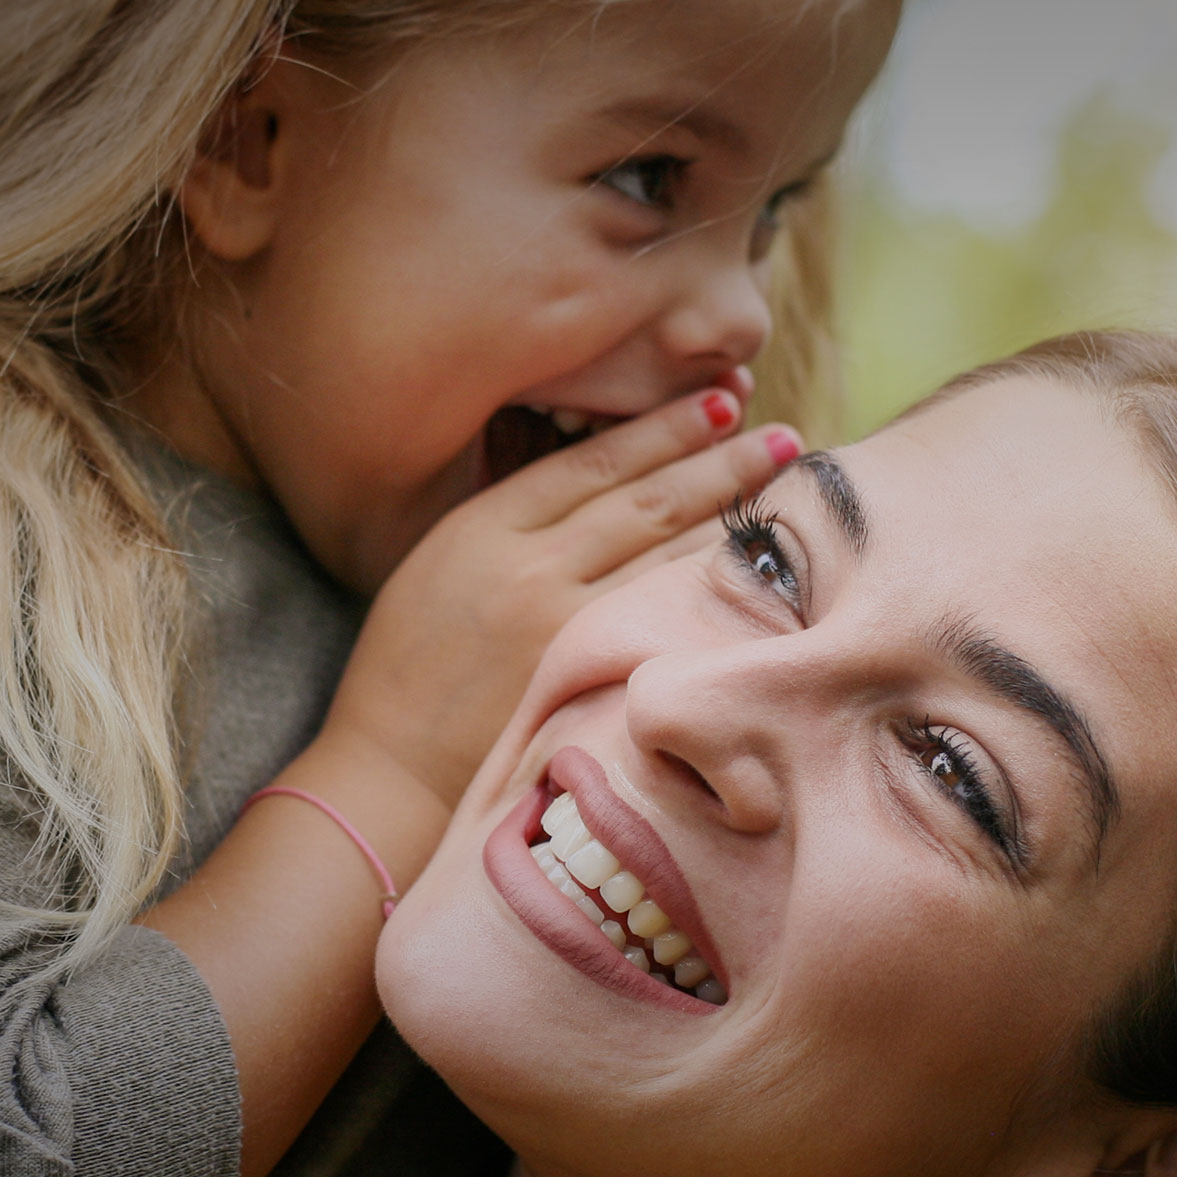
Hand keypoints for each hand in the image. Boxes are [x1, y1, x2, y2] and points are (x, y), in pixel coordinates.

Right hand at [324, 380, 799, 813]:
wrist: (388, 773)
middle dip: (720, 459)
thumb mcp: (441, 568)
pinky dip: (715, 588)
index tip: (721, 403)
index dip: (664, 428)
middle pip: (644, 497)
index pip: (594, 461)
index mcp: (482, 527)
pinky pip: (667, 620)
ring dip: (732, 516)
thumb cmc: (410, 672)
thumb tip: (600, 482)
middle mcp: (526, 567)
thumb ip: (512, 525)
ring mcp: (561, 625)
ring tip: (787, 489)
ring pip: (665, 555)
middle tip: (787, 436)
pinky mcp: (586, 680)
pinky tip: (759, 571)